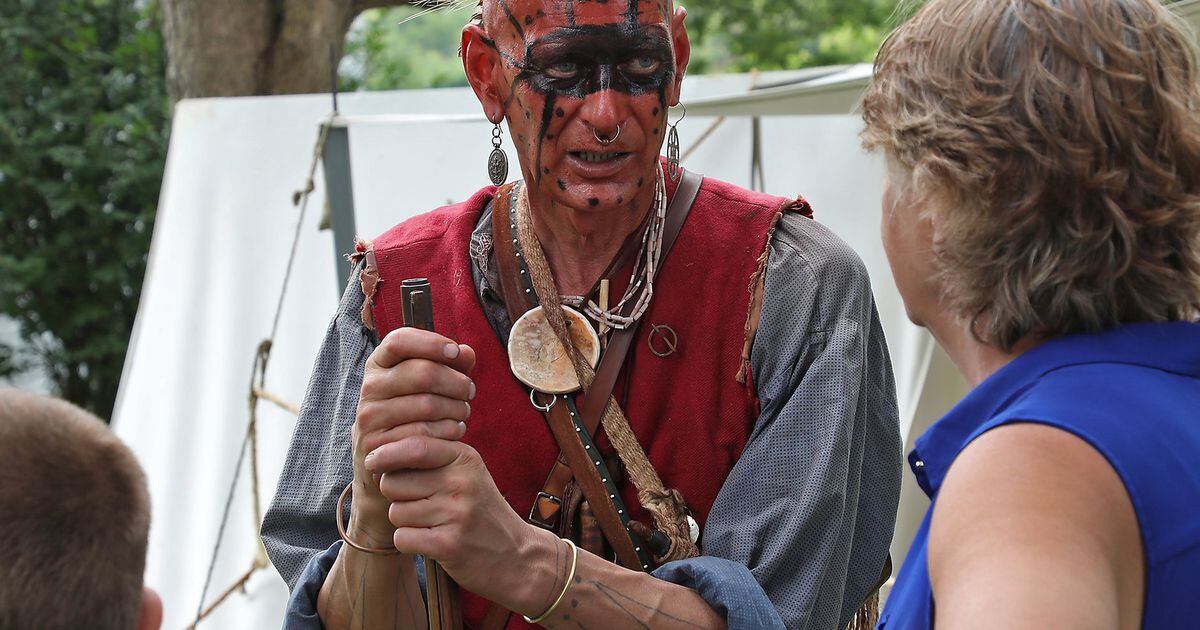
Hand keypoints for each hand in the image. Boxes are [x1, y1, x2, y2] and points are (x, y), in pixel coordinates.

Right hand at [349, 327, 476, 545]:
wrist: (387, 466)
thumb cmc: (413, 416)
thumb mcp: (426, 387)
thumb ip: (449, 365)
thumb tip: (466, 352)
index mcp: (379, 365)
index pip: (399, 340)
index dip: (431, 342)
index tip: (456, 352)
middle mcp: (369, 388)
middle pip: (423, 372)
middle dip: (456, 381)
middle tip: (470, 391)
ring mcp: (370, 418)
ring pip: (428, 405)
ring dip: (457, 408)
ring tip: (463, 413)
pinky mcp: (378, 446)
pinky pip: (424, 435)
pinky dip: (449, 432)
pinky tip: (455, 432)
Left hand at [365, 430, 555, 607]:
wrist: (517, 556)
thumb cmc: (482, 512)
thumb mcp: (469, 473)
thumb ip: (433, 457)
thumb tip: (380, 449)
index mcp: (465, 459)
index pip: (414, 445)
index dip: (386, 453)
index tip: (374, 461)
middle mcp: (461, 482)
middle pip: (394, 482)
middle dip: (396, 495)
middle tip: (420, 504)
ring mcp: (456, 514)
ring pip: (396, 512)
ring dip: (405, 522)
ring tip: (431, 524)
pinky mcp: (448, 545)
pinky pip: (402, 538)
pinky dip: (409, 542)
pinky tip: (431, 542)